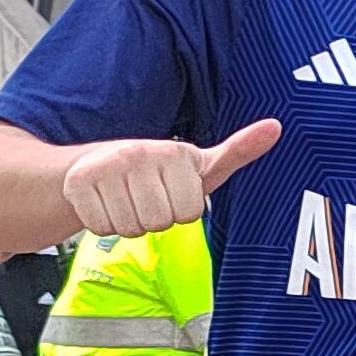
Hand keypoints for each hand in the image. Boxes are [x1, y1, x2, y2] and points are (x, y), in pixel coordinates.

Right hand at [58, 119, 278, 235]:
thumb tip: (276, 127)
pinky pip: (103, 227)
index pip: (189, 213)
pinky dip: (104, 223)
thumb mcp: (200, 164)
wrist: (95, 166)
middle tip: (148, 198)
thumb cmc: (157, 171)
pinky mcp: (79, 183)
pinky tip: (106, 203)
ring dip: (131, 222)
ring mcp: (106, 167)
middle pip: (160, 222)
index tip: (172, 192)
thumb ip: (238, 151)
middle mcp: (138, 154)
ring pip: (132, 228)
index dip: (182, 211)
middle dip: (156, 219)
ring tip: (127, 199)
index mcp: (173, 152)